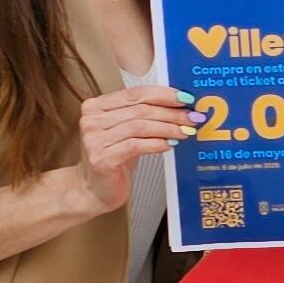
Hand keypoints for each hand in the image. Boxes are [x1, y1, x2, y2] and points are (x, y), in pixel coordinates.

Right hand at [71, 87, 194, 214]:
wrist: (95, 189)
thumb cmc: (114, 158)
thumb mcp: (126, 131)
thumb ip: (144, 116)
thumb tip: (180, 106)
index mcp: (96, 106)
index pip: (135, 93)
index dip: (163, 94)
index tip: (186, 98)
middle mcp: (92, 120)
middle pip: (140, 109)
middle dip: (171, 113)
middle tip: (191, 117)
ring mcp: (94, 139)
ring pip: (139, 126)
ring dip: (167, 128)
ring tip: (185, 132)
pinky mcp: (102, 158)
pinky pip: (136, 145)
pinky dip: (156, 144)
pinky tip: (169, 145)